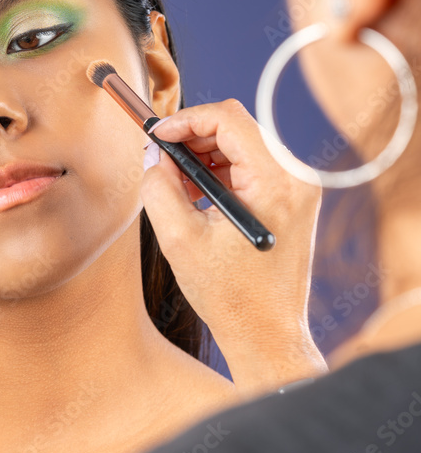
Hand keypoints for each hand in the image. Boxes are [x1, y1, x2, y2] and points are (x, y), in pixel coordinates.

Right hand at [141, 99, 327, 395]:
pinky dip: (220, 170)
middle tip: (161, 157)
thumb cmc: (229, 295)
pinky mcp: (292, 201)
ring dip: (204, 154)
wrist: (266, 333)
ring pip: (243, 144)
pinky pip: (252, 166)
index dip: (185, 119)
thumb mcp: (179, 239)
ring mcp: (298, 190)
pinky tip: (196, 195)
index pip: (229, 119)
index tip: (157, 134)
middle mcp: (295, 179)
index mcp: (274, 183)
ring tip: (176, 182)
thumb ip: (159, 187)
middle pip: (238, 127)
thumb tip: (153, 154)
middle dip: (193, 135)